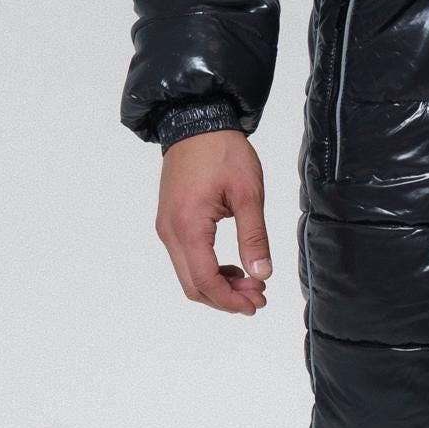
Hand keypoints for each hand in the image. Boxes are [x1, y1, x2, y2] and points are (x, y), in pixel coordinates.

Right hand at [156, 129, 271, 315]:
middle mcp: (170, 232)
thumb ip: (254, 237)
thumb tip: (261, 273)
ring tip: (250, 283)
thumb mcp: (248, 193)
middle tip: (257, 297)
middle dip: (225, 298)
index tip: (255, 304)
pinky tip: (233, 267)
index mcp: (188, 226)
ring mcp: (167, 227)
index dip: (230, 299)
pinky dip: (208, 270)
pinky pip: (186, 258)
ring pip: (188, 275)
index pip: (205, 280)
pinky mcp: (170, 222)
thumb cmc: (223, 152)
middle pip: (193, 285)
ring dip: (217, 286)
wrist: (196, 123)